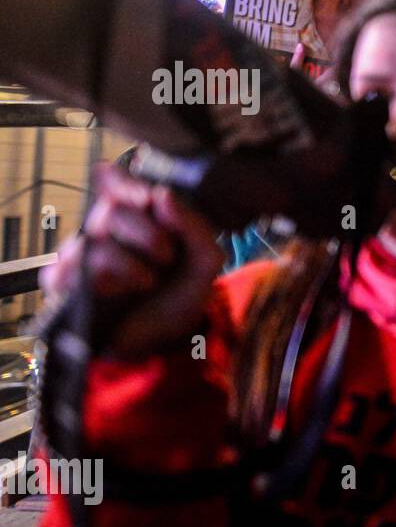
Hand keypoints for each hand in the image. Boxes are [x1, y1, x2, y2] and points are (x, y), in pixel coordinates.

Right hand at [41, 167, 223, 356]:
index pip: (118, 183)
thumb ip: (192, 226)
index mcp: (135, 219)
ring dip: (132, 262)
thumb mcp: (204, 260)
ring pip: (96, 237)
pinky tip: (121, 292)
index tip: (151, 199)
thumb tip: (161, 194)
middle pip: (112, 208)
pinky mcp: (61, 280)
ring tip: (148, 281)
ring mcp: (78, 254)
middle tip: (166, 256)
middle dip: (147, 232)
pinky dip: (109, 278)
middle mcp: (103, 232)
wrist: (162, 343)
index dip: (131, 185)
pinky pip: (76, 265)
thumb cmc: (177, 298)